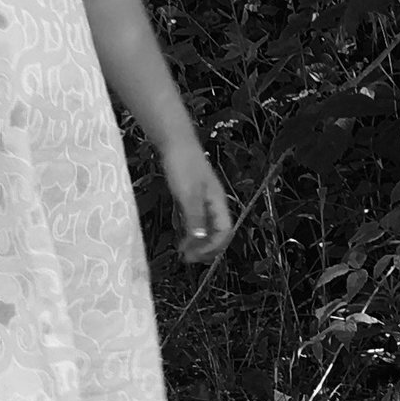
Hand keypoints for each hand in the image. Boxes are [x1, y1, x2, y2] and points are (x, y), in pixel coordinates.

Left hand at [164, 149, 234, 263]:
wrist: (175, 142)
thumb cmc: (183, 165)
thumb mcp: (188, 194)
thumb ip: (195, 218)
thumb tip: (199, 241)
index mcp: (218, 202)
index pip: (224, 231)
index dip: (213, 247)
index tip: (195, 255)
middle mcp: (213, 203)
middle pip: (216, 232)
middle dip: (204, 248)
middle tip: (187, 258)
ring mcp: (202, 200)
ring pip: (204, 227)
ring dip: (195, 241)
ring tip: (181, 250)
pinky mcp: (191, 196)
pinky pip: (194, 219)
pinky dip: (188, 229)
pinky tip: (179, 234)